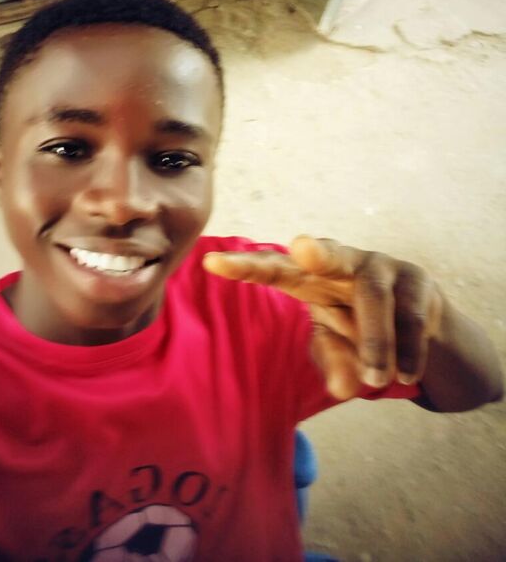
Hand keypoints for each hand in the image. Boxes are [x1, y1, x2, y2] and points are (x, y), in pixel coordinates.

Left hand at [203, 236, 443, 400]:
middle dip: (315, 251)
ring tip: (376, 381)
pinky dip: (407, 350)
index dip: (244, 267)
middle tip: (301, 246)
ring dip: (374, 341)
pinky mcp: (417, 281)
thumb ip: (334, 363)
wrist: (422, 327)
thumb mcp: (338, 350)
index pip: (273, 270)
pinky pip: (410, 316)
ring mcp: (382, 266)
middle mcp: (343, 262)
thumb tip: (343, 387)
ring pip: (373, 295)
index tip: (211, 263)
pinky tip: (406, 375)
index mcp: (310, 277)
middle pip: (327, 252)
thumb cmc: (359, 330)